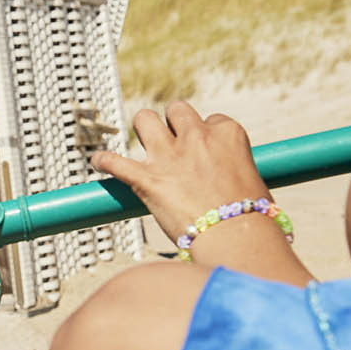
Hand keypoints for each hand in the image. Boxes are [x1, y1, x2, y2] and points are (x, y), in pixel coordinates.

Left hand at [90, 102, 267, 242]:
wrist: (237, 239)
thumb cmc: (252, 220)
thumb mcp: (251, 183)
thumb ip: (232, 172)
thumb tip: (226, 182)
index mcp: (228, 134)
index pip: (212, 121)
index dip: (207, 137)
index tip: (206, 154)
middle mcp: (197, 137)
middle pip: (176, 110)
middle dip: (173, 123)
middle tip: (173, 143)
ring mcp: (169, 156)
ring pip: (144, 119)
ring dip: (142, 129)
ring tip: (144, 144)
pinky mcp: (146, 179)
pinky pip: (114, 161)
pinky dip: (104, 161)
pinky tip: (99, 162)